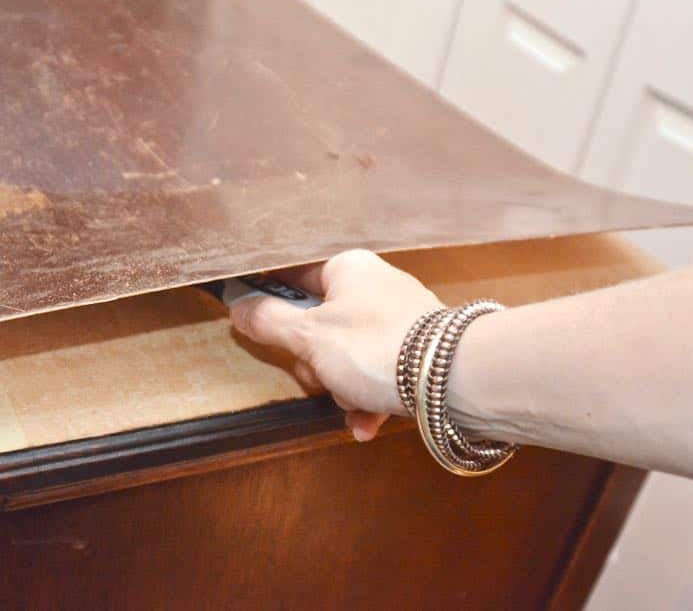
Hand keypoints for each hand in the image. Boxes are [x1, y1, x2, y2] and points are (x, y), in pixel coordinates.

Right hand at [229, 249, 441, 441]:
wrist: (454, 379)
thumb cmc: (378, 347)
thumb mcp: (308, 336)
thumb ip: (268, 321)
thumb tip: (238, 307)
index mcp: (347, 269)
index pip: (294, 277)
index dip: (272, 305)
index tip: (260, 327)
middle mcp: (375, 288)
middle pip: (319, 327)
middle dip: (316, 365)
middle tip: (320, 376)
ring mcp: (399, 321)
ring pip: (347, 357)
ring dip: (343, 389)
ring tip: (356, 402)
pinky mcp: (419, 354)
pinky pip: (378, 376)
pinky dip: (369, 401)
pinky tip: (368, 424)